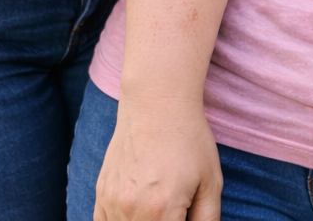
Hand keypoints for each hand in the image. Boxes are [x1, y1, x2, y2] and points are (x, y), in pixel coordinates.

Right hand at [94, 101, 220, 220]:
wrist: (157, 102)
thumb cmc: (189, 139)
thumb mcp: (211, 181)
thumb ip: (208, 219)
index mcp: (162, 212)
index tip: (184, 215)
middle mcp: (132, 211)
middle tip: (175, 207)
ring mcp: (112, 203)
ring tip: (158, 204)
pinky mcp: (101, 193)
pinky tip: (136, 211)